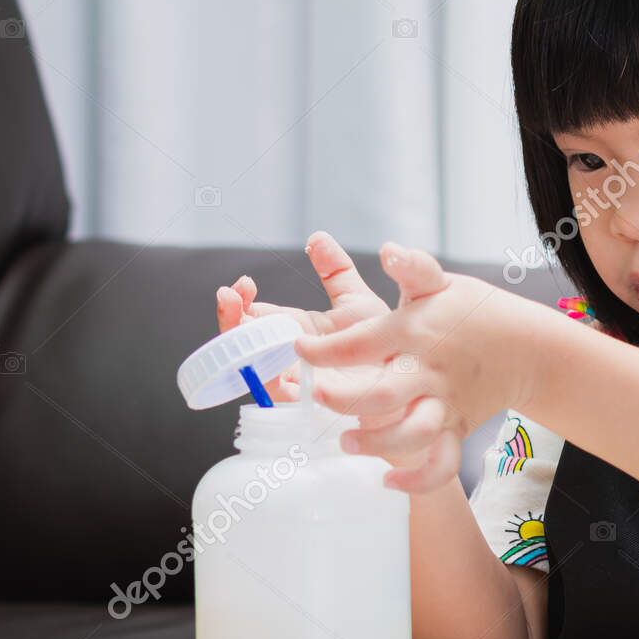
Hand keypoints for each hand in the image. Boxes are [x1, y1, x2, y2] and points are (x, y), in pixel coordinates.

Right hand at [212, 231, 389, 401]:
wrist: (410, 379)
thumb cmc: (384, 344)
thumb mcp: (357, 301)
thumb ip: (336, 271)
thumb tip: (316, 237)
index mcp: (297, 328)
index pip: (258, 313)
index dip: (243, 299)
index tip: (244, 283)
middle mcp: (291, 354)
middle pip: (246, 339)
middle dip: (232, 318)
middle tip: (228, 295)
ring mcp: (296, 378)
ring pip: (252, 364)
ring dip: (238, 343)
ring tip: (235, 319)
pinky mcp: (306, 401)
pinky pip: (274, 392)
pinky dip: (260, 374)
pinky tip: (255, 355)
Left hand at [292, 241, 538, 492]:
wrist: (528, 348)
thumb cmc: (475, 311)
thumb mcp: (442, 282)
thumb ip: (413, 267)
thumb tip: (387, 249)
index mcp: (416, 331)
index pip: (360, 343)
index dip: (323, 350)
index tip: (297, 350)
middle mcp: (429, 371)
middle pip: (381, 394)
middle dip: (342, 400)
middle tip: (315, 396)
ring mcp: (445, 404)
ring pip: (410, 434)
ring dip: (375, 444)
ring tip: (345, 441)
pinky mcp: (456, 428)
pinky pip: (440, 463)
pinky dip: (418, 480)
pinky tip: (389, 483)